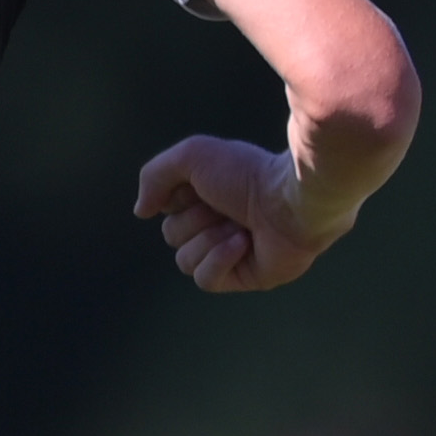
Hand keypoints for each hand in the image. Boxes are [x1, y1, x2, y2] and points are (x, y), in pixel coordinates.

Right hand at [132, 135, 350, 292]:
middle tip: (227, 206)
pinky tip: (245, 243)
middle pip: (172, 235)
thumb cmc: (248, 173)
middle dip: (195, 219)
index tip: (203, 185)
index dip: (178, 198)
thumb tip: (142, 211)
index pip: (166, 208)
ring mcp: (231, 252)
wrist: (293, 201)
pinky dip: (220, 259)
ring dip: (209, 239)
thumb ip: (154, 175)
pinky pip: (206, 280)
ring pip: (184, 260)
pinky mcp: (246, 277)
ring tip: (241, 226)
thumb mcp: (192, 155)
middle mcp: (218, 222)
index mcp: (209, 194)